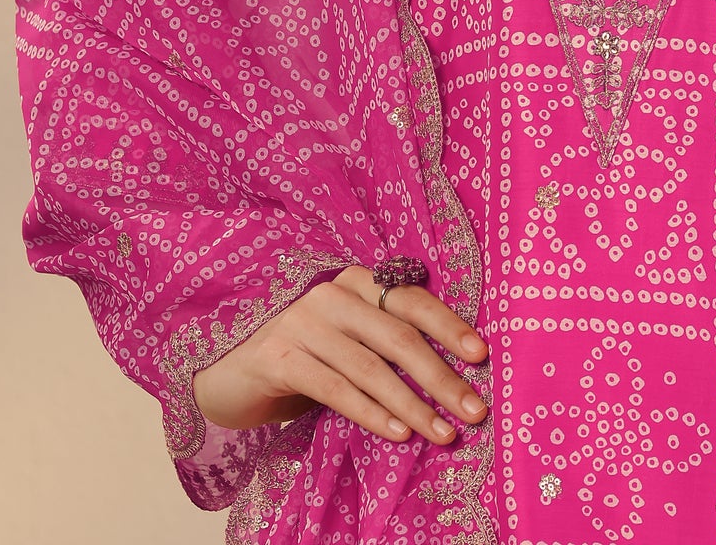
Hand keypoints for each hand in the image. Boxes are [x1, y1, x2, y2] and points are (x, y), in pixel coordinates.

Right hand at [191, 264, 489, 445]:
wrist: (233, 372)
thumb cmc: (308, 357)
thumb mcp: (350, 340)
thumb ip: (387, 343)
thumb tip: (453, 376)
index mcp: (357, 282)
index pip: (412, 299)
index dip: (449, 326)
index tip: (482, 356)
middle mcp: (332, 294)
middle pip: (398, 336)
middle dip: (440, 377)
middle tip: (474, 410)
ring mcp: (303, 322)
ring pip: (370, 367)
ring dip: (412, 404)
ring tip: (442, 433)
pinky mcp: (279, 357)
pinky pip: (335, 388)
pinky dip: (370, 412)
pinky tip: (397, 434)